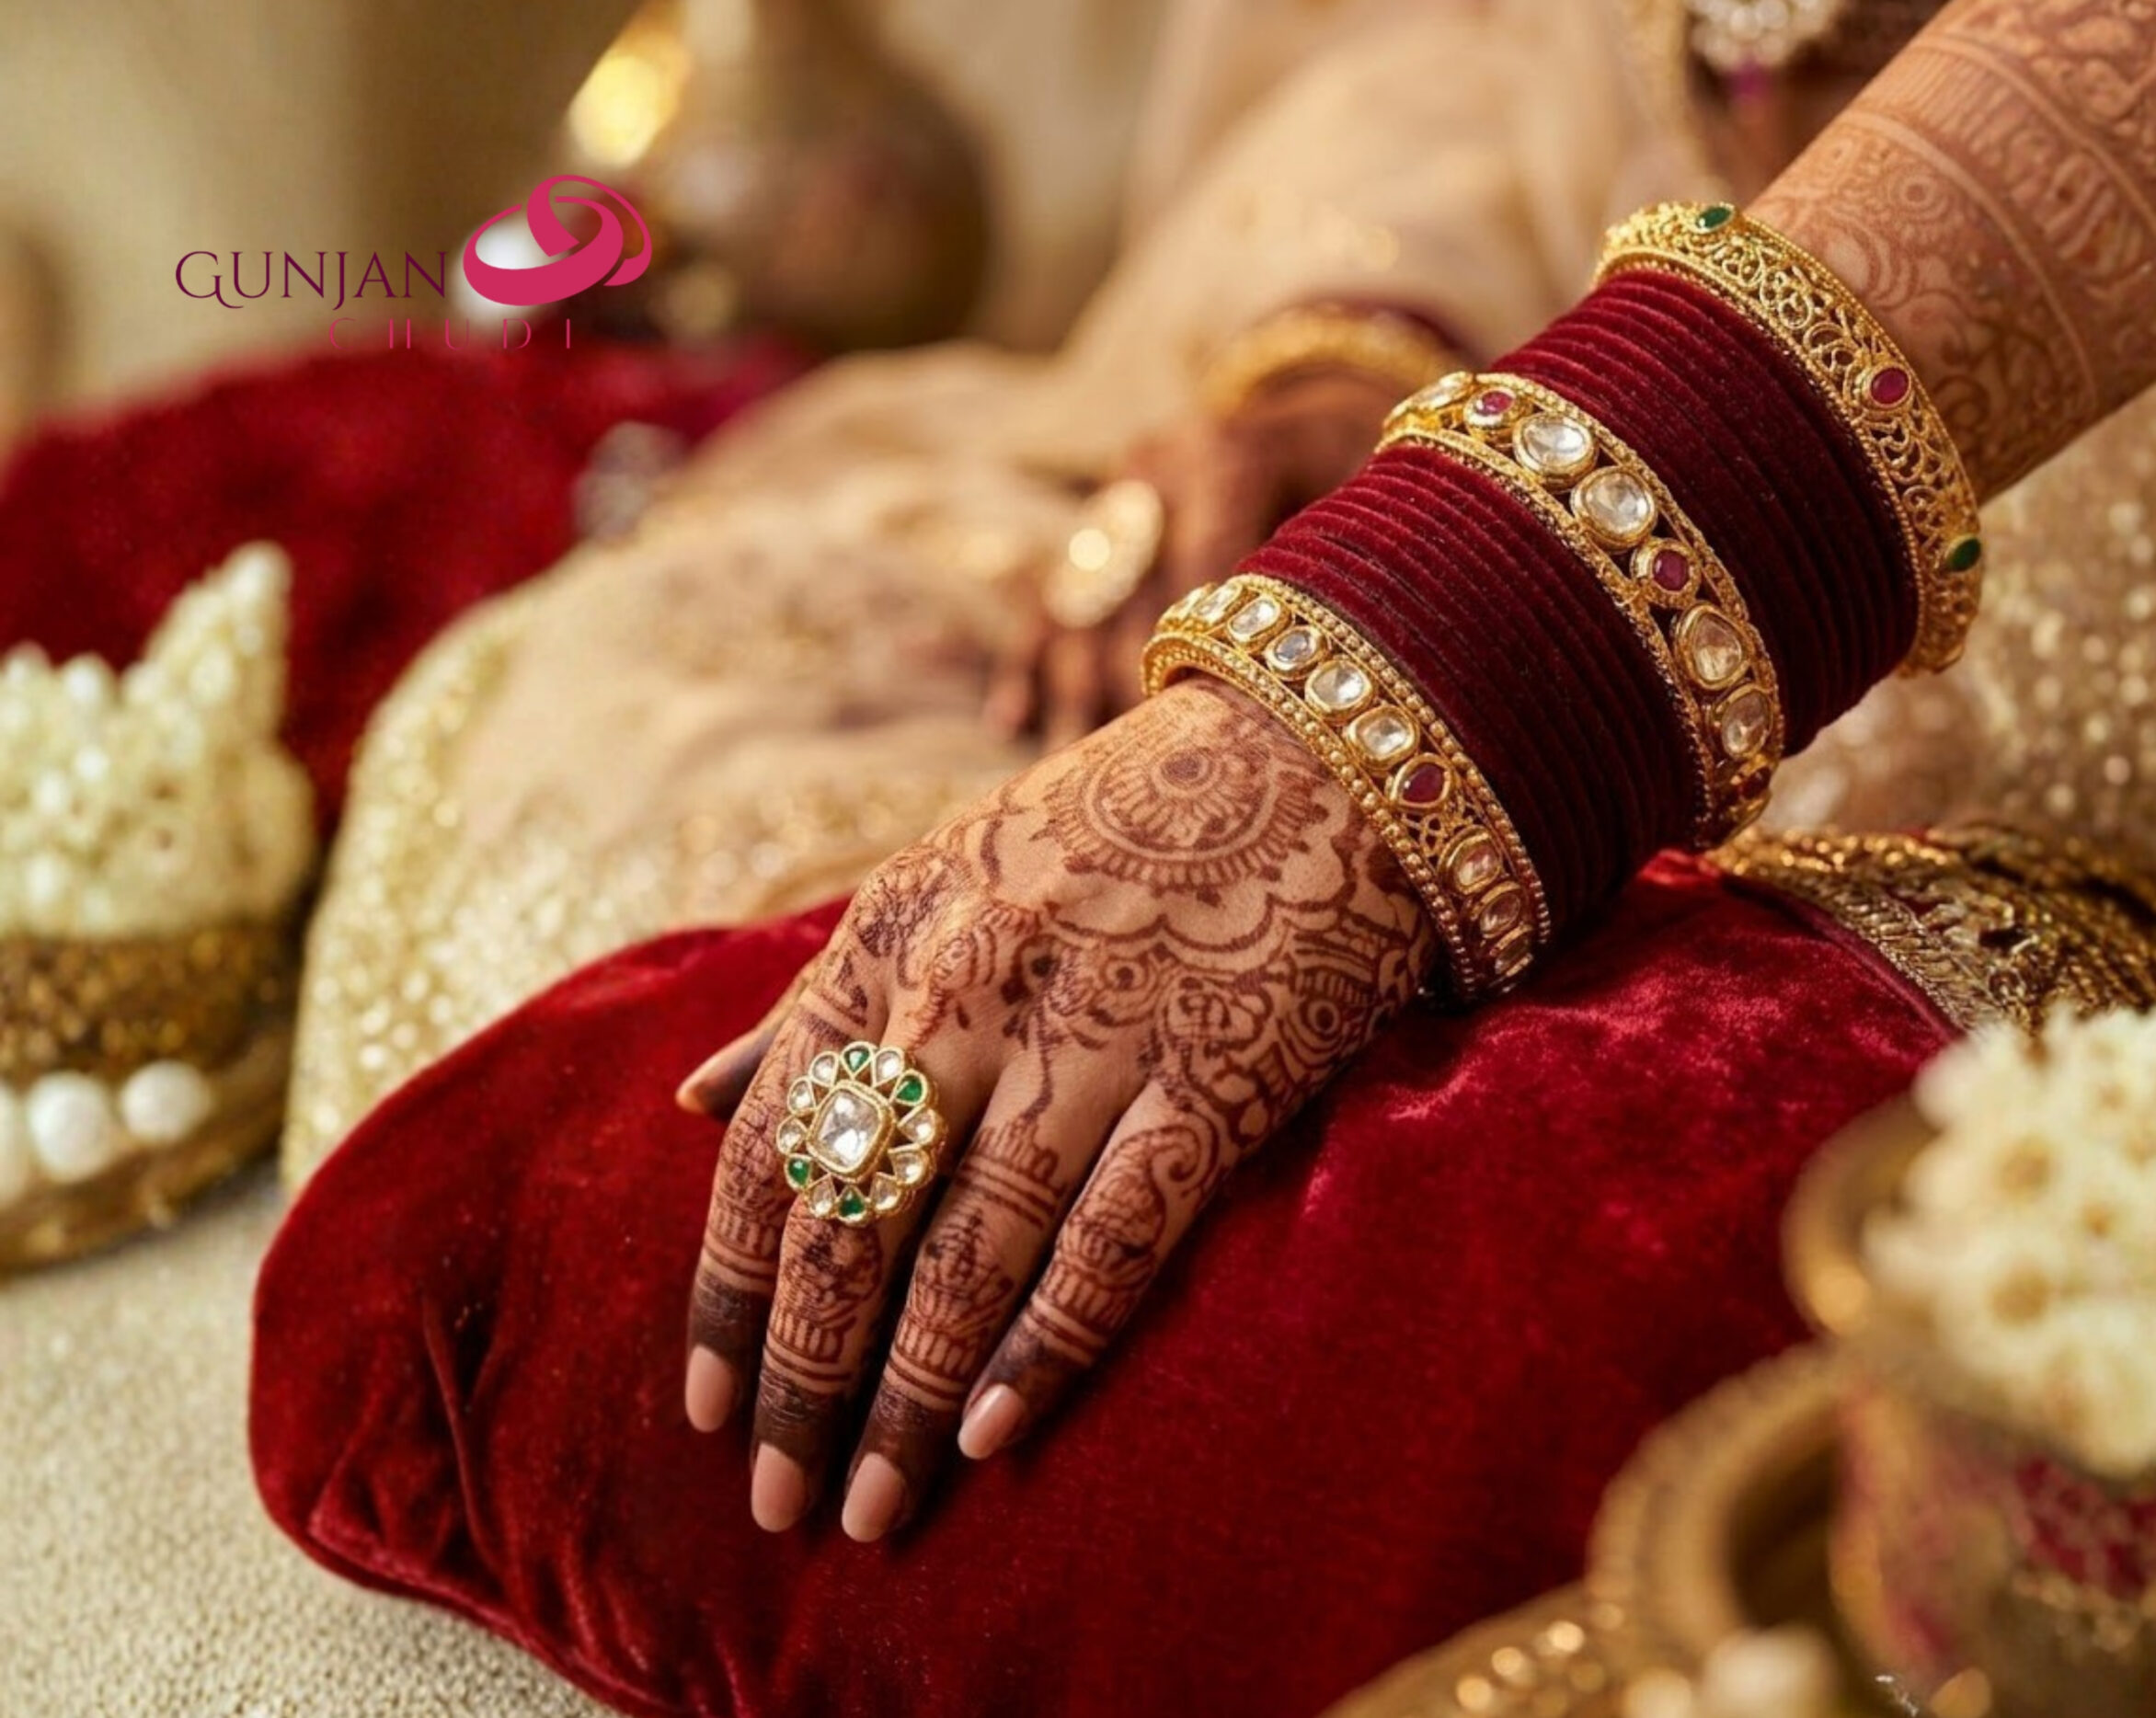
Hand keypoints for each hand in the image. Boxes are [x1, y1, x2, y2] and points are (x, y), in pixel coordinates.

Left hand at [677, 680, 1433, 1537]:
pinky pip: (1115, 1237)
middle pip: (852, 1218)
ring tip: (869, 1510)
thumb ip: (818, 995)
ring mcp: (1097, 1033)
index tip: (705, 1407)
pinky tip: (993, 1436)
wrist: (1313, 757)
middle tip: (773, 1503)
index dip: (729, 1291)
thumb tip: (690, 1104)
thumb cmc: (1108, 828)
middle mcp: (969, 988)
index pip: (771, 1145)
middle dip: (803, 1378)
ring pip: (970, 1249)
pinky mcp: (1216, 1074)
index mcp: (889, 938)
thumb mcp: (938, 876)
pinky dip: (1046, 1345)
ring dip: (906, 1398)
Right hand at [986, 370, 1399, 747]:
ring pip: (1080, 606)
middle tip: (1137, 776)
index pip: (1208, 571)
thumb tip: (1345, 667)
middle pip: (1133, 596)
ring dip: (1073, 693)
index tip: (1206, 738)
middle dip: (1131, 688)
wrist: (1308, 414)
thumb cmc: (1358, 474)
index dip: (1208, 657)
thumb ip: (1354, 567)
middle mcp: (1156, 470)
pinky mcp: (1089, 531)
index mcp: (1229, 454)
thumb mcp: (1375, 500)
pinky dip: (1029, 662)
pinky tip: (1009, 722)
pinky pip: (1048, 600)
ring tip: (1070, 770)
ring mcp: (1114, 500)